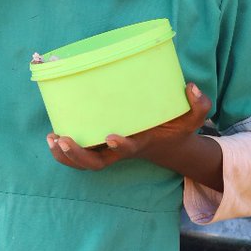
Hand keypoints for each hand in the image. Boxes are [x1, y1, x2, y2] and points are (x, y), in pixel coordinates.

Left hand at [48, 83, 211, 171]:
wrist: (168, 146)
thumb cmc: (176, 129)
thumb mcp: (192, 119)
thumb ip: (198, 105)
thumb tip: (191, 87)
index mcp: (141, 143)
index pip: (129, 149)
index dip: (121, 145)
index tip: (112, 136)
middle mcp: (121, 151)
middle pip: (96, 163)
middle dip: (78, 155)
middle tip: (63, 139)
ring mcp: (109, 151)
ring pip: (84, 163)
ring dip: (65, 155)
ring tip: (51, 138)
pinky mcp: (102, 146)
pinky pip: (80, 155)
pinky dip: (63, 152)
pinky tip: (51, 137)